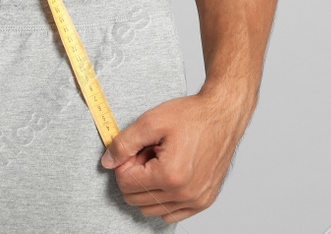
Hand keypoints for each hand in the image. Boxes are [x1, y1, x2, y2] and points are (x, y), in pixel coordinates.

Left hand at [101, 91, 246, 221]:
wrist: (223, 115)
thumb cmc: (193, 116)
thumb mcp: (151, 121)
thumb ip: (124, 143)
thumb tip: (108, 162)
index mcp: (170, 175)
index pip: (125, 183)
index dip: (125, 163)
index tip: (138, 149)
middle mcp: (184, 193)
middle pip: (135, 199)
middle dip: (137, 175)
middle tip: (149, 153)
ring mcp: (195, 200)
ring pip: (151, 209)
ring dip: (150, 187)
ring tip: (161, 162)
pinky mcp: (203, 201)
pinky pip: (171, 214)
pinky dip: (164, 198)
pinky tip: (170, 175)